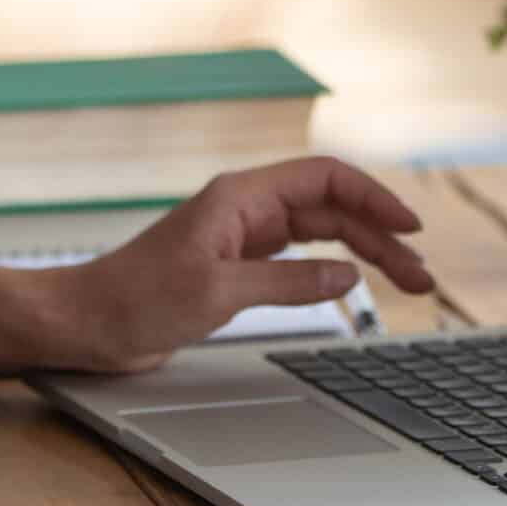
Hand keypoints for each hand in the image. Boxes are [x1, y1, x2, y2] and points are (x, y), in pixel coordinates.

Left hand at [46, 155, 438, 374]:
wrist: (85, 324)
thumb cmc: (134, 301)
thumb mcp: (218, 293)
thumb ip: (288, 282)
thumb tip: (347, 275)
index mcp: (240, 198)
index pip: (325, 181)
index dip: (373, 198)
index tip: (411, 227)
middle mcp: (245, 211)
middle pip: (331, 210)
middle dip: (381, 236)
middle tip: (422, 276)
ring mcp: (241, 239)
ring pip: (320, 236)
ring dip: (364, 255)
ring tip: (407, 284)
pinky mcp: (235, 269)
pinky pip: (298, 261)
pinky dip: (331, 271)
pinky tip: (354, 287)